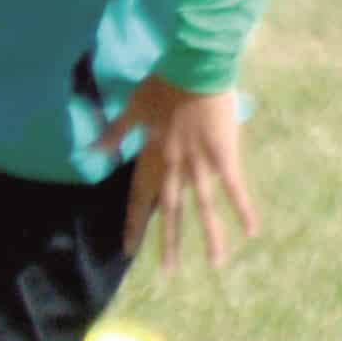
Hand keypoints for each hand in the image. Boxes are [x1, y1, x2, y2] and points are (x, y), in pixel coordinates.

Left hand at [100, 75, 259, 271]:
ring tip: (217, 265)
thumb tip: (90, 150)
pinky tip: (251, 231)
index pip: (140, 197)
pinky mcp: (224, 157)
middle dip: (168, 242)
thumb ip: (114, 133)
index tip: (128, 249)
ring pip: (203, 207)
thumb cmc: (163, 84)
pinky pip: (234, 188)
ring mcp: (200, 164)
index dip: (134, 223)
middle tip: (168, 273)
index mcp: (152, 156)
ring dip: (209, 237)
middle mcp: (174, 167)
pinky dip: (242, 208)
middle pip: (170, 211)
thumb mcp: (132, 108)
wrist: (194, 67)